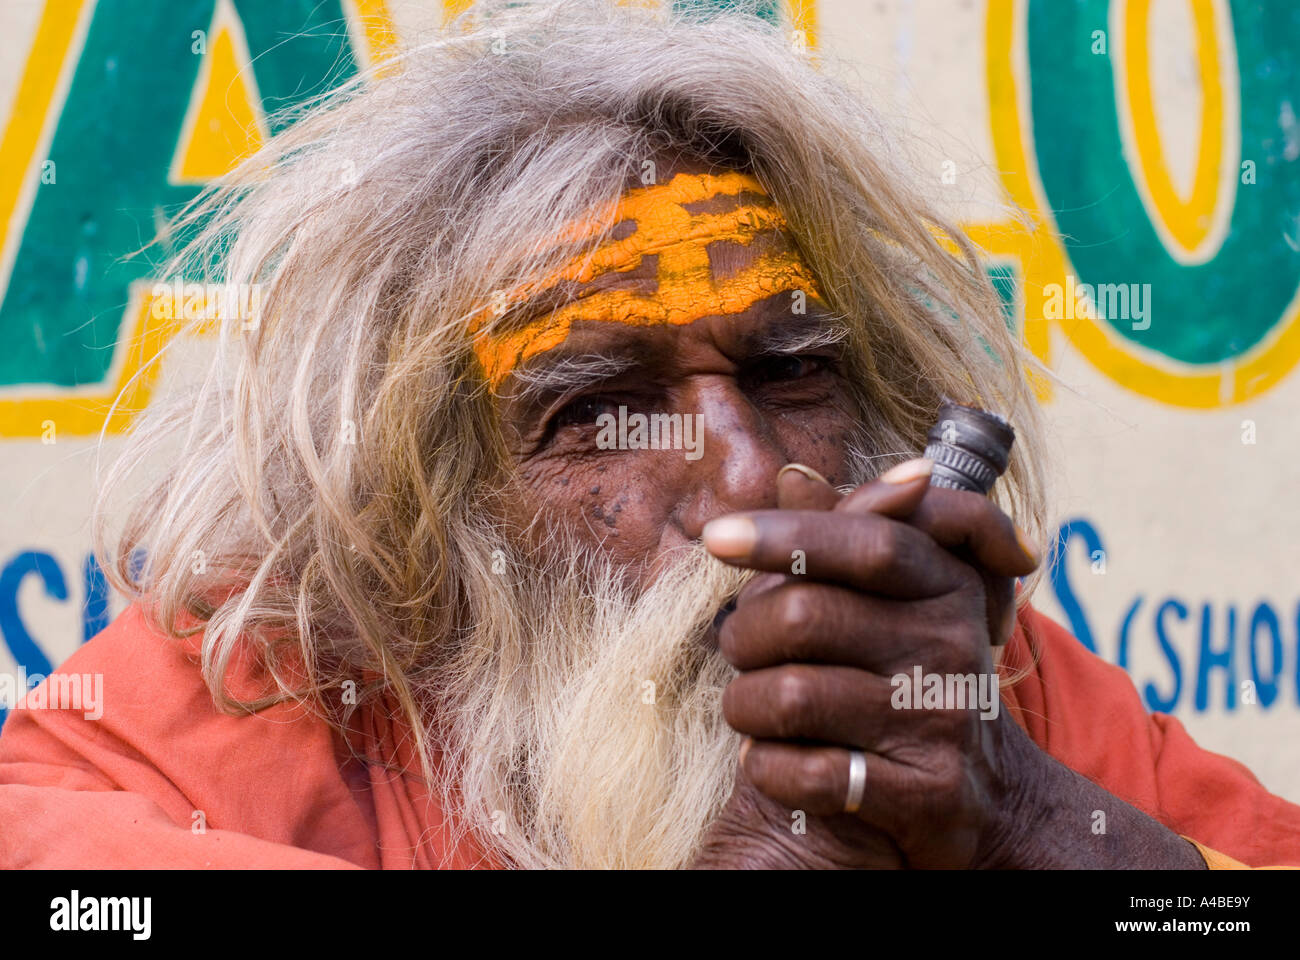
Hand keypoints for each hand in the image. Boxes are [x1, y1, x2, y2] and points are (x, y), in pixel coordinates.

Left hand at [696, 458, 1042, 867]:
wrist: (990, 793)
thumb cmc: (912, 675)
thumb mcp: (898, 598)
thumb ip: (845, 536)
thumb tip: (790, 475)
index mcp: (944, 583)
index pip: (867, 540)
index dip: (786, 534)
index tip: (714, 537)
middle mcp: (950, 644)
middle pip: (805, 616)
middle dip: (743, 635)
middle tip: (737, 650)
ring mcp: (941, 719)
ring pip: (792, 696)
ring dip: (744, 706)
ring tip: (748, 709)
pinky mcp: (926, 791)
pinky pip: (810, 774)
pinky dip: (767, 767)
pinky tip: (767, 760)